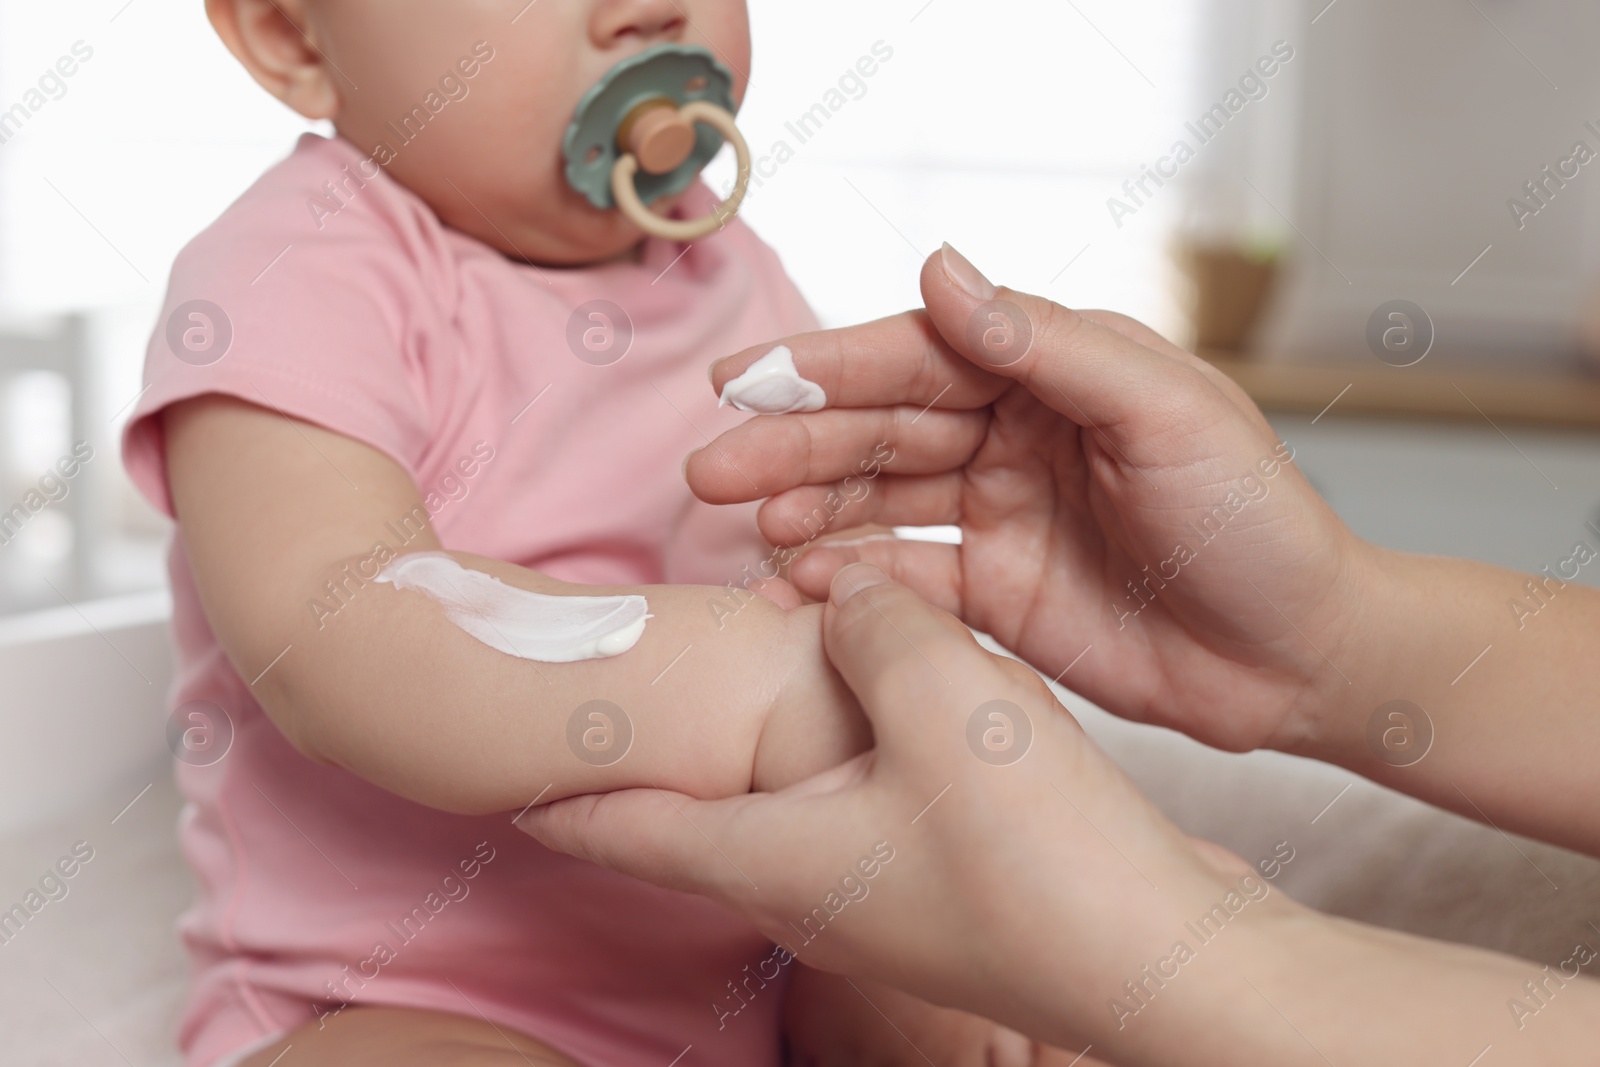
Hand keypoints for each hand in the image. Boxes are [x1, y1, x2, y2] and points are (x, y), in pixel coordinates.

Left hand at [517, 565, 1284, 1056]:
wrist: (1164, 955)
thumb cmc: (1037, 848)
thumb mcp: (938, 697)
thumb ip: (871, 624)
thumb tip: (846, 594)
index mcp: (770, 858)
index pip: (621, 827)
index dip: (553, 791)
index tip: (493, 769)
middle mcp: (811, 887)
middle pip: (701, 812)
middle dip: (656, 755)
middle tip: (620, 692)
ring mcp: (885, 892)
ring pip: (794, 798)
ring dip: (765, 741)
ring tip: (744, 678)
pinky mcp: (951, 877)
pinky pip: (875, 796)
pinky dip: (856, 744)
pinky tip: (890, 697)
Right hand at [688, 246, 1374, 751]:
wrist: (1300, 656)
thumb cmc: (1257, 520)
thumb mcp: (1168, 413)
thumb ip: (1050, 344)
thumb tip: (938, 267)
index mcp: (1049, 372)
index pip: (918, 356)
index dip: (826, 367)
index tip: (743, 384)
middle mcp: (1010, 434)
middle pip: (879, 428)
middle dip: (792, 446)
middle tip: (711, 470)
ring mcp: (996, 515)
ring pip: (876, 501)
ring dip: (806, 512)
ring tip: (746, 531)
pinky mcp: (993, 595)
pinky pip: (901, 582)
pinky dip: (845, 585)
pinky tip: (793, 590)